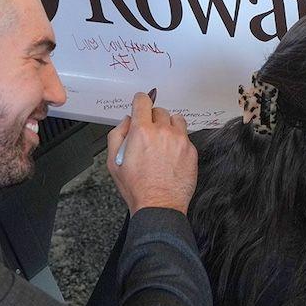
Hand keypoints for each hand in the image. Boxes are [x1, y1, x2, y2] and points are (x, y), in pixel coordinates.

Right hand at [107, 92, 197, 214]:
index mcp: (142, 131)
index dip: (140, 100)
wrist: (159, 205)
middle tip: (149, 133)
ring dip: (169, 126)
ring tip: (163, 142)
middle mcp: (163, 132)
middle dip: (153, 119)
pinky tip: (171, 155)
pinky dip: (179, 141)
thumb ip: (118, 134)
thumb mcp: (113, 160)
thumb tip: (127, 121)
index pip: (143, 101)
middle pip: (160, 110)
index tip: (140, 103)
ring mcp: (180, 140)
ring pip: (176, 120)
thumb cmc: (137, 187)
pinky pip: (186, 137)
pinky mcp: (192, 151)